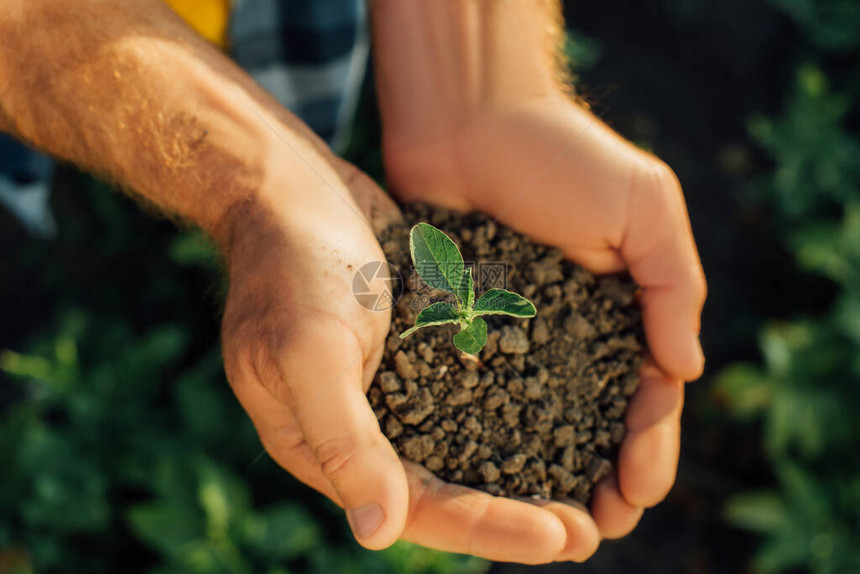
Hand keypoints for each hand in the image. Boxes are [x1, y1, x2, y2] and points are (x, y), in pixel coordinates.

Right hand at [219, 149, 600, 561]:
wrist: (290, 188)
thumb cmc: (287, 266)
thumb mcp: (308, 350)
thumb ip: (343, 439)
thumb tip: (379, 532)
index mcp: (328, 446)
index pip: (417, 507)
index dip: (488, 528)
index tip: (561, 536)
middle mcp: (368, 427)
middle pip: (452, 489)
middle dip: (520, 513)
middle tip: (592, 530)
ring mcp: (398, 387)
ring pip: (470, 445)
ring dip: (528, 467)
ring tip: (594, 482)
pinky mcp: (422, 348)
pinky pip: (476, 388)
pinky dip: (519, 404)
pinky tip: (571, 406)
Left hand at [382, 94, 703, 539]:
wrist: (468, 118)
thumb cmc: (561, 155)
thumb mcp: (643, 207)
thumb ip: (674, 285)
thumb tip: (685, 372)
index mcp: (625, 312)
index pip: (648, 398)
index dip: (649, 448)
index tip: (638, 487)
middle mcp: (571, 333)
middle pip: (593, 424)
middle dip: (602, 478)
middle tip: (596, 528)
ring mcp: (515, 336)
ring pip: (535, 422)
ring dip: (546, 475)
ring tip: (545, 526)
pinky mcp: (461, 328)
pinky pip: (476, 393)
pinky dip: (485, 436)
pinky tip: (482, 478)